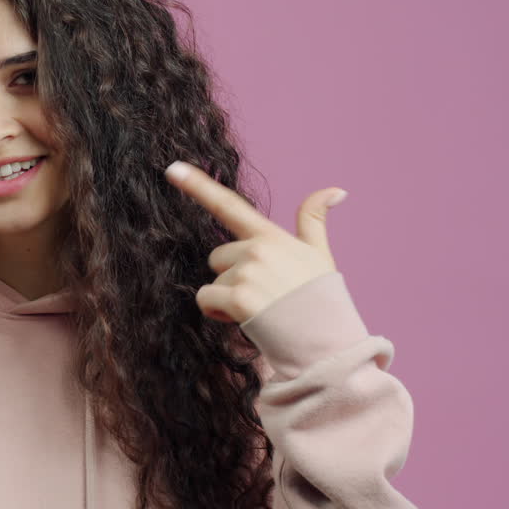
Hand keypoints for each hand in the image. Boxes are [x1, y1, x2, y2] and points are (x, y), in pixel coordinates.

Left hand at [164, 160, 346, 324]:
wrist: (327, 340)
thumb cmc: (322, 300)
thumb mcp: (319, 255)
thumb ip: (314, 220)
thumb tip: (336, 190)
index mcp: (271, 236)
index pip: (229, 206)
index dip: (198, 185)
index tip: (172, 168)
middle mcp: (257, 249)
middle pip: (218, 257)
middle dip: (231, 277)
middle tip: (262, 295)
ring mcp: (247, 272)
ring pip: (213, 281)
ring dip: (227, 299)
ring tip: (261, 310)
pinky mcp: (239, 296)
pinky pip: (206, 300)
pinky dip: (218, 313)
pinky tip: (246, 320)